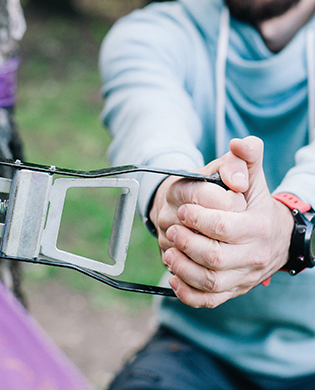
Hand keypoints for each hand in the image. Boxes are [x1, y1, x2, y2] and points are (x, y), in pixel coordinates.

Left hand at [152, 136, 293, 307]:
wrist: (274, 234)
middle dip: (186, 242)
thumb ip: (246, 156)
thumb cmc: (254, 201)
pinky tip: (173, 276)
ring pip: (209, 282)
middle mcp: (252, 256)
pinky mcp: (232, 289)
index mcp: (257, 227)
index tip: (183, 209)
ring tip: (169, 250)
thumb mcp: (253, 175)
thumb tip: (238, 143)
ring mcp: (242, 277)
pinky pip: (208, 300)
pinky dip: (187, 293)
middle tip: (173, 228)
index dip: (198, 218)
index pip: (223, 228)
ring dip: (183, 267)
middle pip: (213, 258)